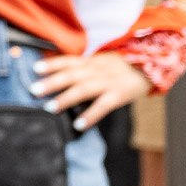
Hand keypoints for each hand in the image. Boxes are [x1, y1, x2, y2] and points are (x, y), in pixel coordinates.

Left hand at [32, 51, 152, 129]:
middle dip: (51, 82)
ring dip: (65, 98)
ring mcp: (107, 82)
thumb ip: (82, 68)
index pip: (67, 61)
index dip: (51, 64)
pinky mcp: (119, 95)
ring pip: (83, 89)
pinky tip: (78, 125)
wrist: (152, 66)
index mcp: (91, 62)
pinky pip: (102, 106)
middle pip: (70, 75)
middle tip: (33, 90)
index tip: (34, 68)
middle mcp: (96, 70)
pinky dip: (90, 116)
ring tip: (49, 108)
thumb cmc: (121, 66)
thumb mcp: (101, 62)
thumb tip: (57, 74)